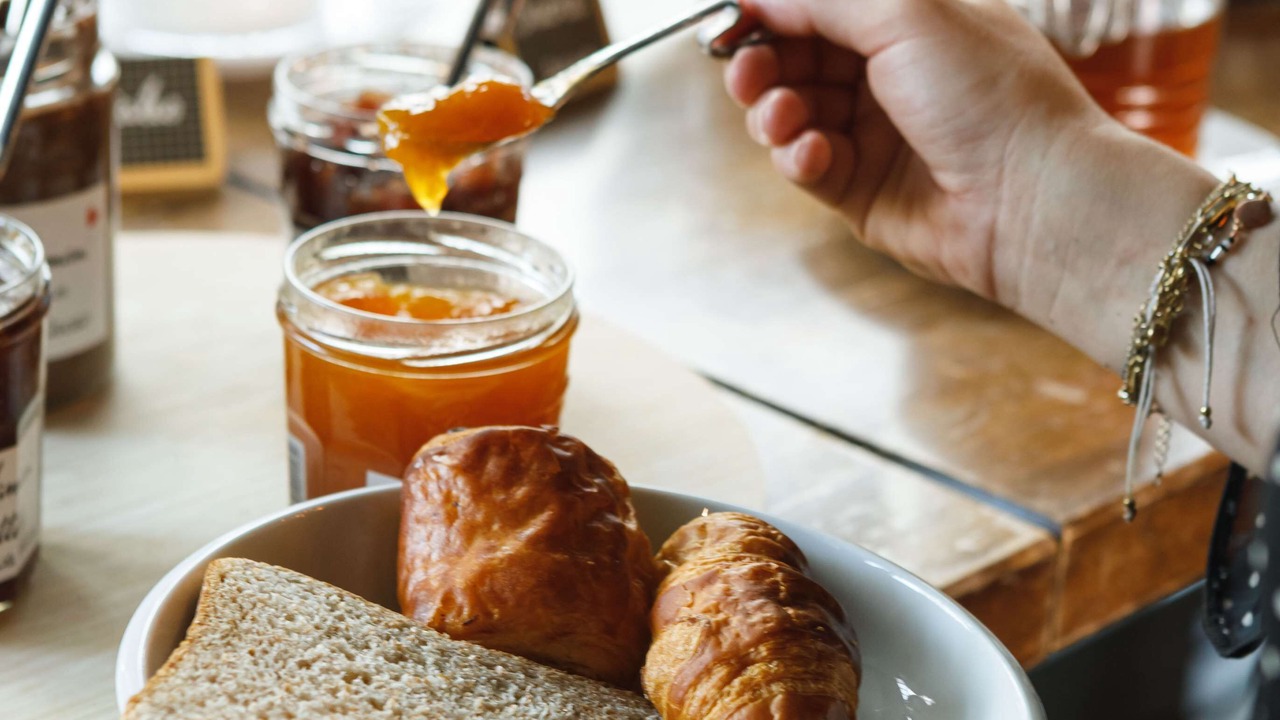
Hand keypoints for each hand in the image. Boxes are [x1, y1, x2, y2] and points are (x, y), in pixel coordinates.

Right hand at [727, 0, 1109, 300]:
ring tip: (784, 118)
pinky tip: (815, 155)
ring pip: (792, 113)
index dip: (773, 11)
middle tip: (747, 74)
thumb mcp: (906, 14)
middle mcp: (890, 74)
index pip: (820, 7)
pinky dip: (797, 156)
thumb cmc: (992, 96)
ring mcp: (874, 133)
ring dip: (775, 112)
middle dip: (763, 64)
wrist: (1031, 200)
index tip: (732, 19)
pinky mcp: (860, 189)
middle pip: (795, 58)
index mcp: (910, 22)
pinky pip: (805, 164)